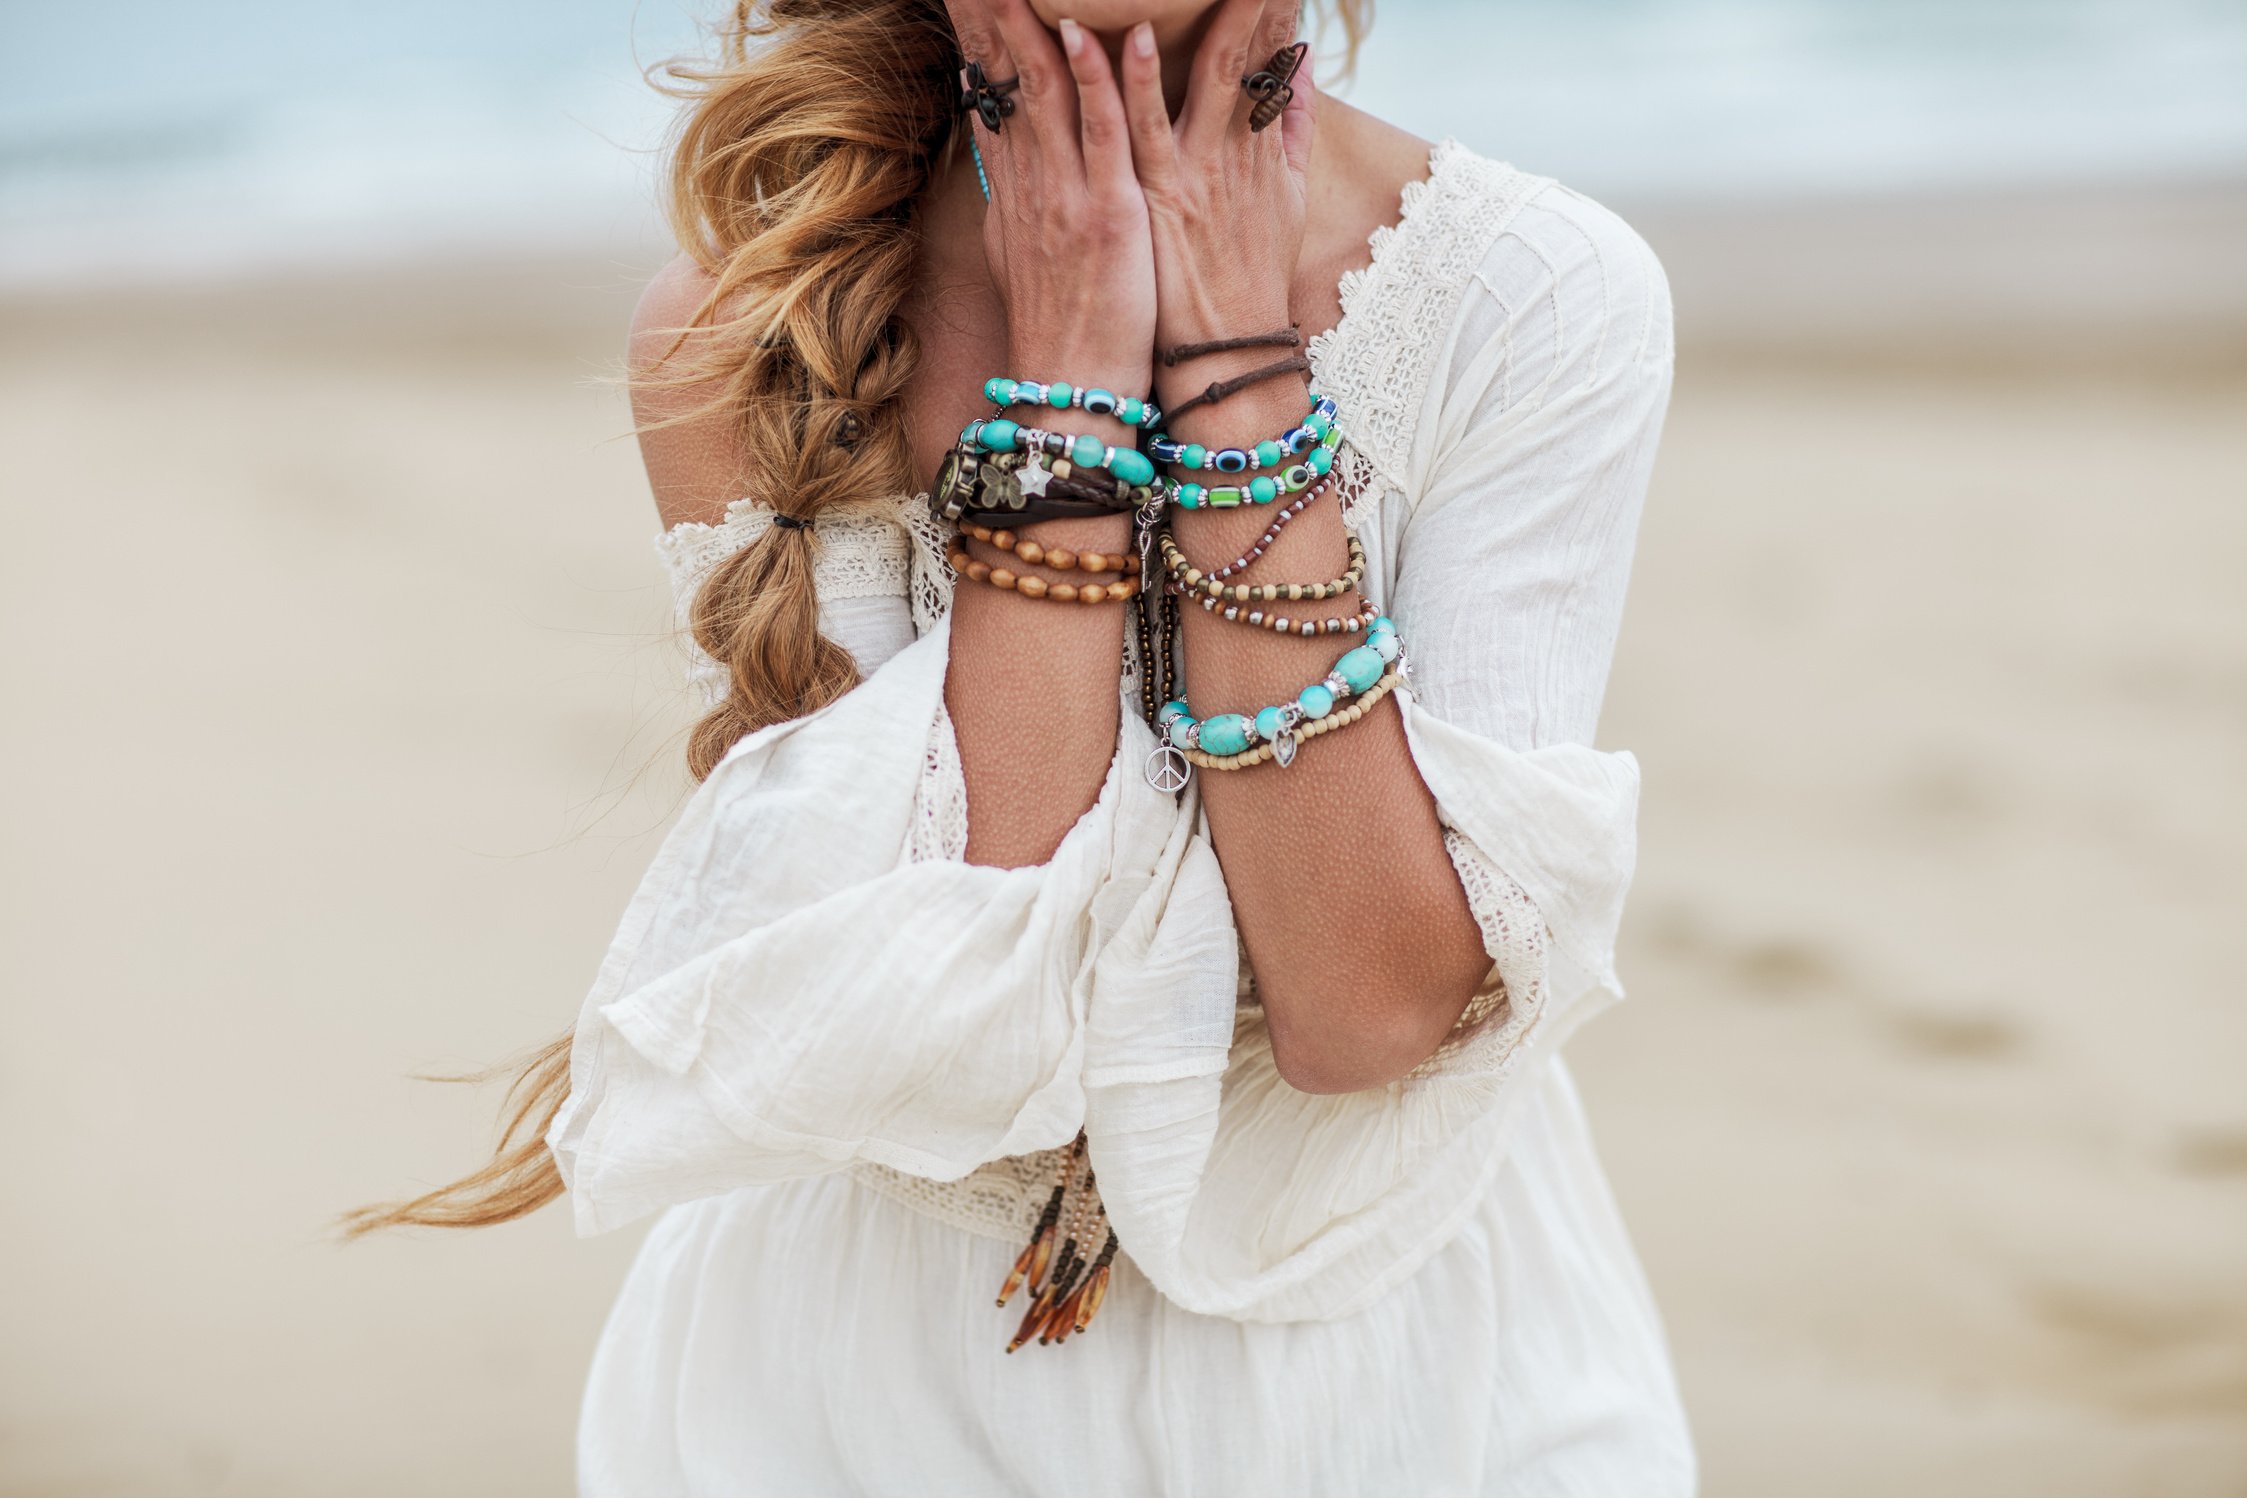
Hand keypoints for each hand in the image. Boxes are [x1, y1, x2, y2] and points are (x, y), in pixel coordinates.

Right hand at [946, 0, 1157, 401]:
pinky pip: (1104, 133)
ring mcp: (1065, 194)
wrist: (1070, 390)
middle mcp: (1030, 180)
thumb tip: (1007, 156)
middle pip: (1003, 72)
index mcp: (1016, 186)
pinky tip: (1102, 32)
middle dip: (990, 9)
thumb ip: (1020, 196)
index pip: (989, 87)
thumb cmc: (1063, 325)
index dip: (977, 29)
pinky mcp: (1105, 215)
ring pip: (1046, 88)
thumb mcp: (1025, 251)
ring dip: (1037, 19)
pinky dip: (1103, 80)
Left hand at [1119, 0, 1315, 367]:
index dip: (1263, 3)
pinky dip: (1129, 80)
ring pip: (1202, 75)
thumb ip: (1296, 128)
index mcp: (1262, 146)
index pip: (1268, 54)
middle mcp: (1235, 150)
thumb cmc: (1248, 276)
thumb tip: (1302, 62)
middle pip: (1245, 50)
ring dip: (1195, 15)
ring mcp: (1198, 171)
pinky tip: (1118, 36)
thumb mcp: (1290, 198)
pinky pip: (1141, 128)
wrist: (1226, 351)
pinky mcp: (1159, 198)